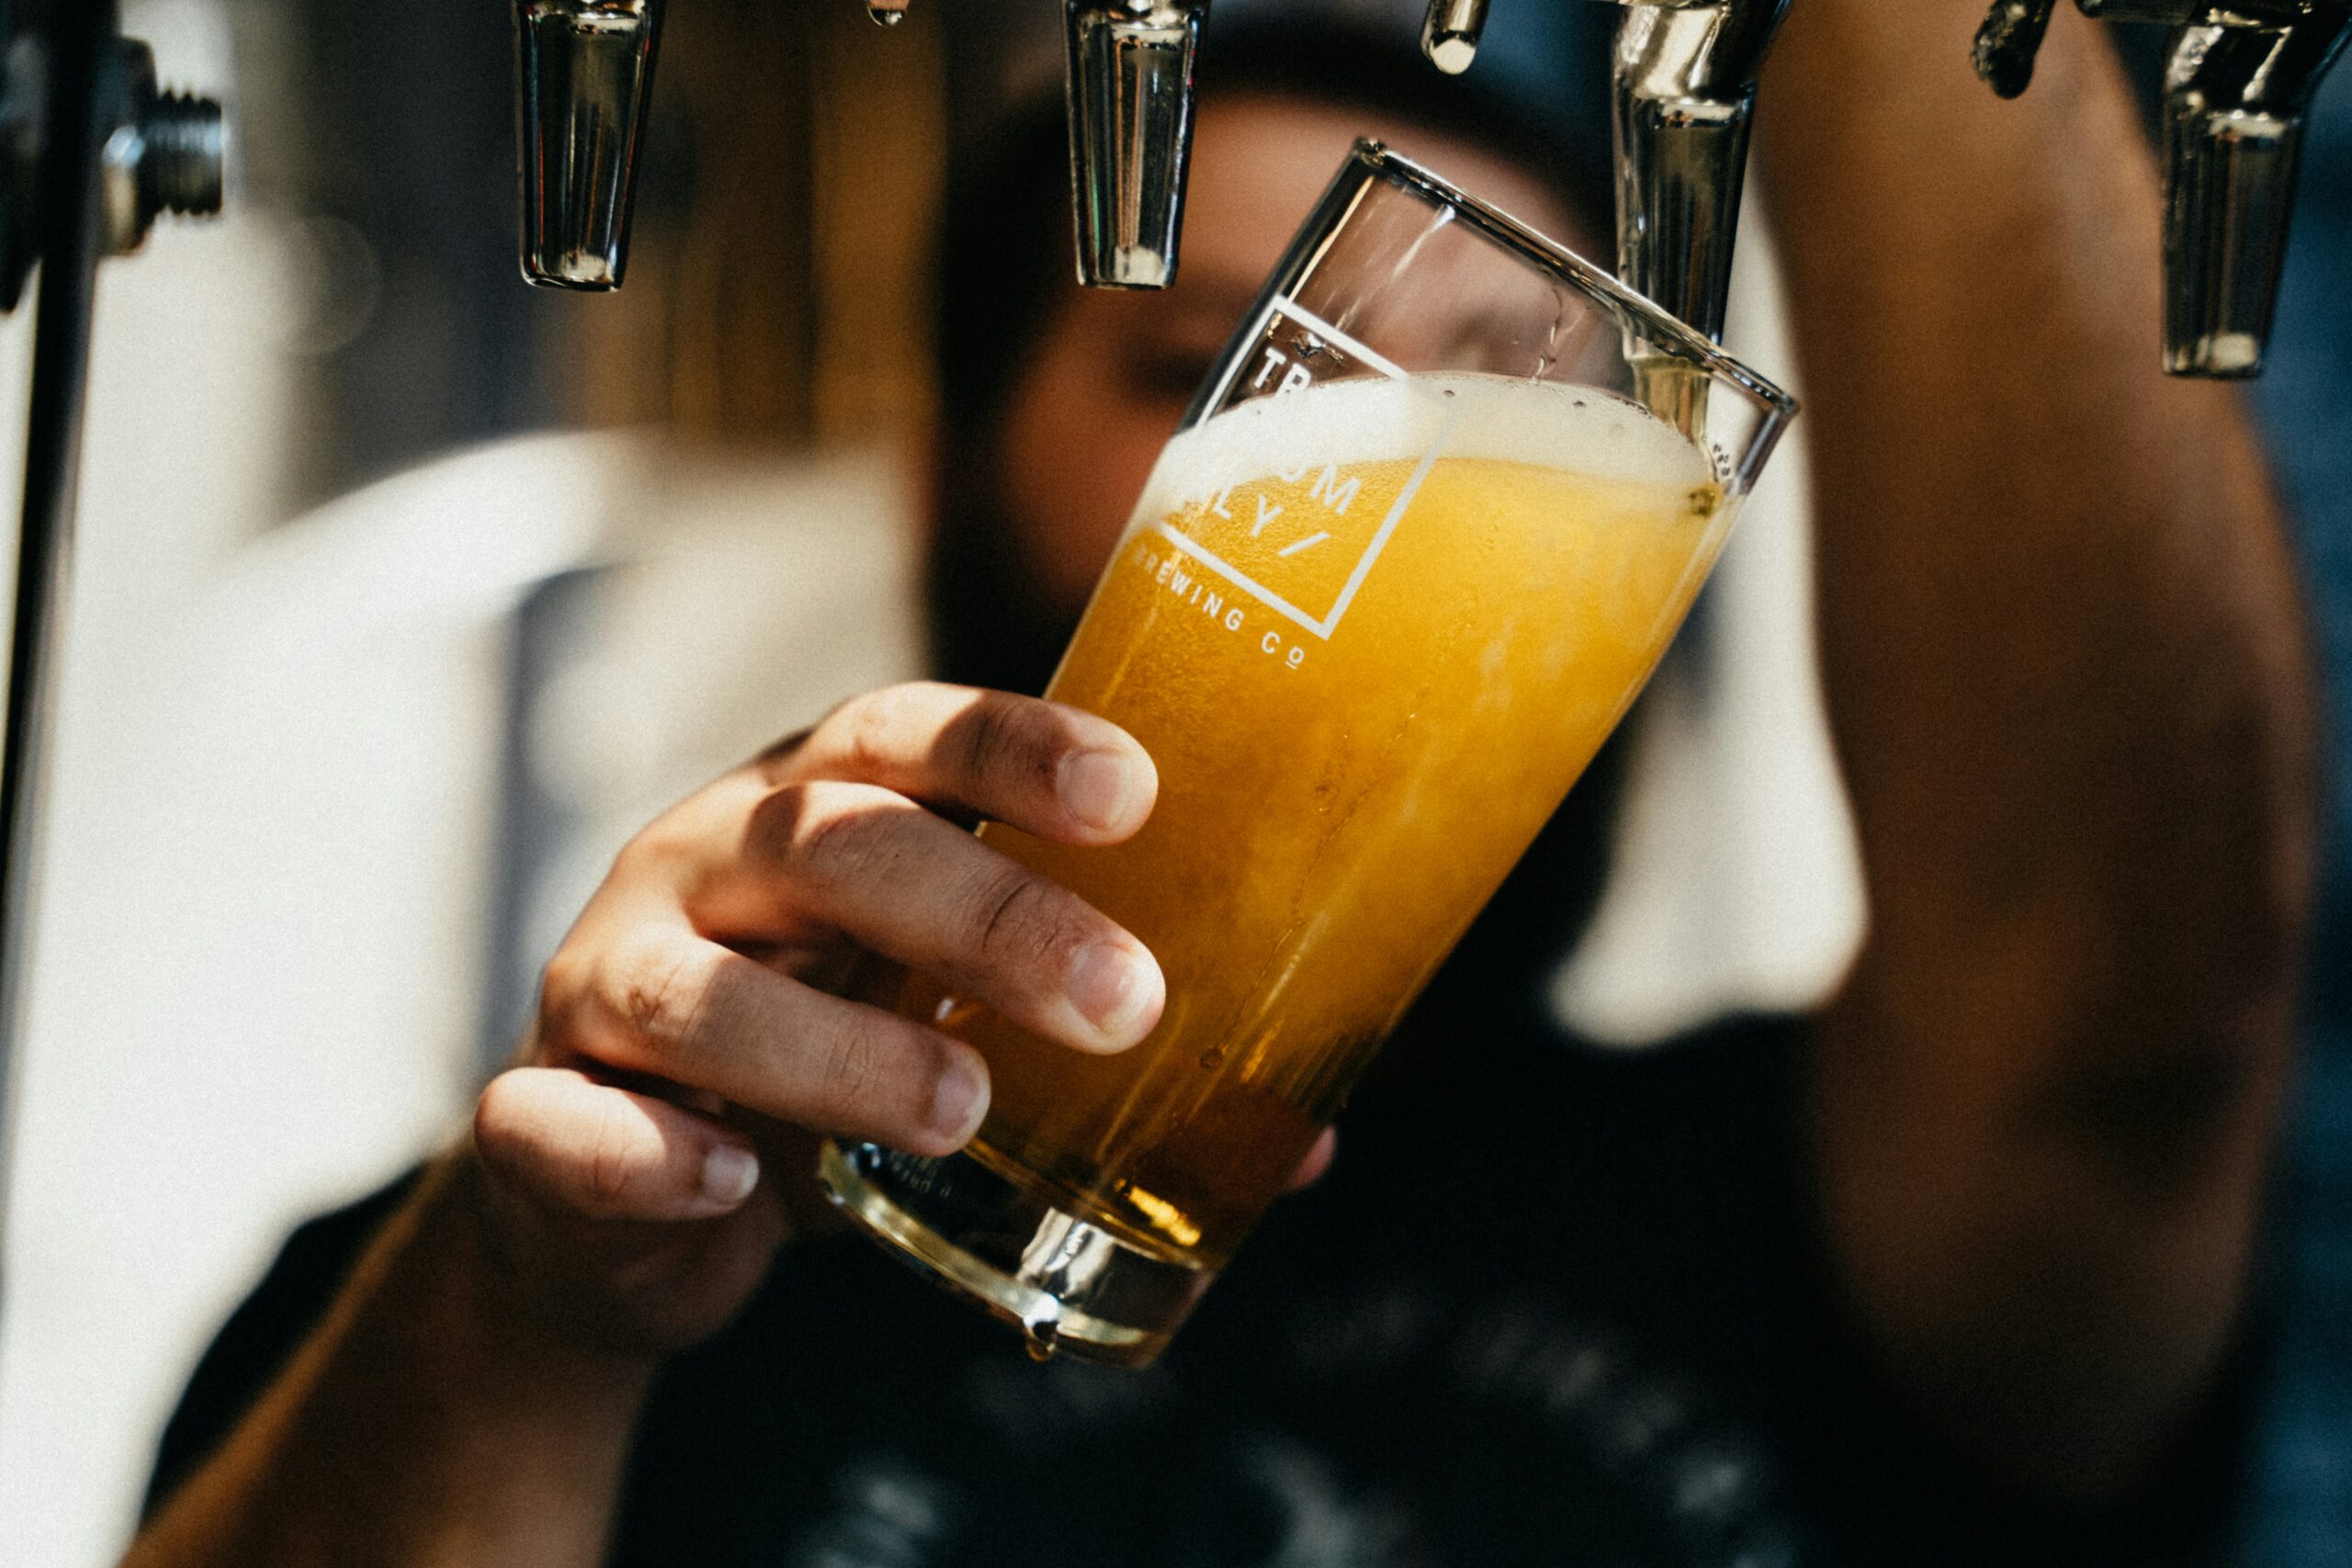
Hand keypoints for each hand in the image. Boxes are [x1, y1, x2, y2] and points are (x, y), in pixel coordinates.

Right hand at [463, 682, 1169, 1358]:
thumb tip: (1300, 1150)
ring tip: (962, 1112)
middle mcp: (700, 867)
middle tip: (1125, 1000)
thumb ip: (1084, 1062)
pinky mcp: (535, 1117)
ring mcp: (601, 984)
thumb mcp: (937, 1029)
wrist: (605, 1200)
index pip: (902, 734)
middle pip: (828, 846)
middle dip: (983, 913)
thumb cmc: (809, 1067)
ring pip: (694, 988)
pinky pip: (561, 1123)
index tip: (1134, 794)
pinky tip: (738, 1185)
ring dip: (834, 1048)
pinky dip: (646, 1151)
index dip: (1011, 748)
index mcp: (805, 812)